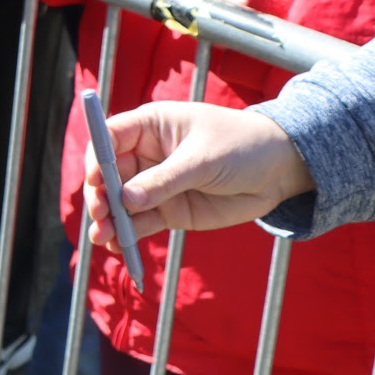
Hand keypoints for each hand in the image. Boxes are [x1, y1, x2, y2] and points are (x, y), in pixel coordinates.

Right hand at [83, 102, 314, 246]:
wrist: (280, 170)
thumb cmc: (241, 146)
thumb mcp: (202, 159)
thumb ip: (164, 180)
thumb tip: (125, 199)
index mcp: (150, 127)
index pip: (109, 138)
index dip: (96, 157)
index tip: (95, 180)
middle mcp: (147, 156)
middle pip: (109, 175)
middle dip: (100, 195)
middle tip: (100, 214)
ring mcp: (157, 186)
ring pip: (122, 203)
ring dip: (109, 220)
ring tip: (103, 237)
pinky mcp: (170, 211)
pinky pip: (141, 224)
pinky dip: (128, 236)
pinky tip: (119, 247)